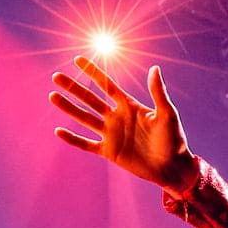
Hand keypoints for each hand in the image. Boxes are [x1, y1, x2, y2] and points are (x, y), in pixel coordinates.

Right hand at [50, 59, 198, 193]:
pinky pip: (87, 144)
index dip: (92, 72)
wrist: (172, 168)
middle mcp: (117, 117)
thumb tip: (155, 68)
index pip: (107, 85)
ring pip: (85, 118)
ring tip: (52, 96)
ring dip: (69, 108)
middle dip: (73, 88)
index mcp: (129, 106)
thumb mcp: (167, 114)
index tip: (78, 59)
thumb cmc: (174, 140)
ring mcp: (111, 134)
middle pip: (90, 99)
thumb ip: (158, 92)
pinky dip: (73, 139)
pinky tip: (58, 131)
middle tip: (56, 76)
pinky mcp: (109, 152)